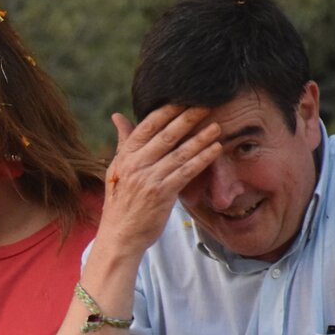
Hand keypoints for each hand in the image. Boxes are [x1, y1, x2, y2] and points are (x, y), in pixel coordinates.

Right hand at [95, 105, 221, 257]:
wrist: (119, 237)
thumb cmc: (120, 203)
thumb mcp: (117, 169)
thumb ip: (123, 142)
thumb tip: (118, 116)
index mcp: (125, 156)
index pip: (147, 126)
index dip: (167, 110)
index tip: (184, 97)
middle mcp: (136, 164)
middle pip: (166, 135)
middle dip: (188, 117)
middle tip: (207, 103)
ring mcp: (149, 179)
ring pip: (180, 152)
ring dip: (200, 137)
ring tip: (217, 125)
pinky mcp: (162, 194)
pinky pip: (186, 172)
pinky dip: (202, 159)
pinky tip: (215, 149)